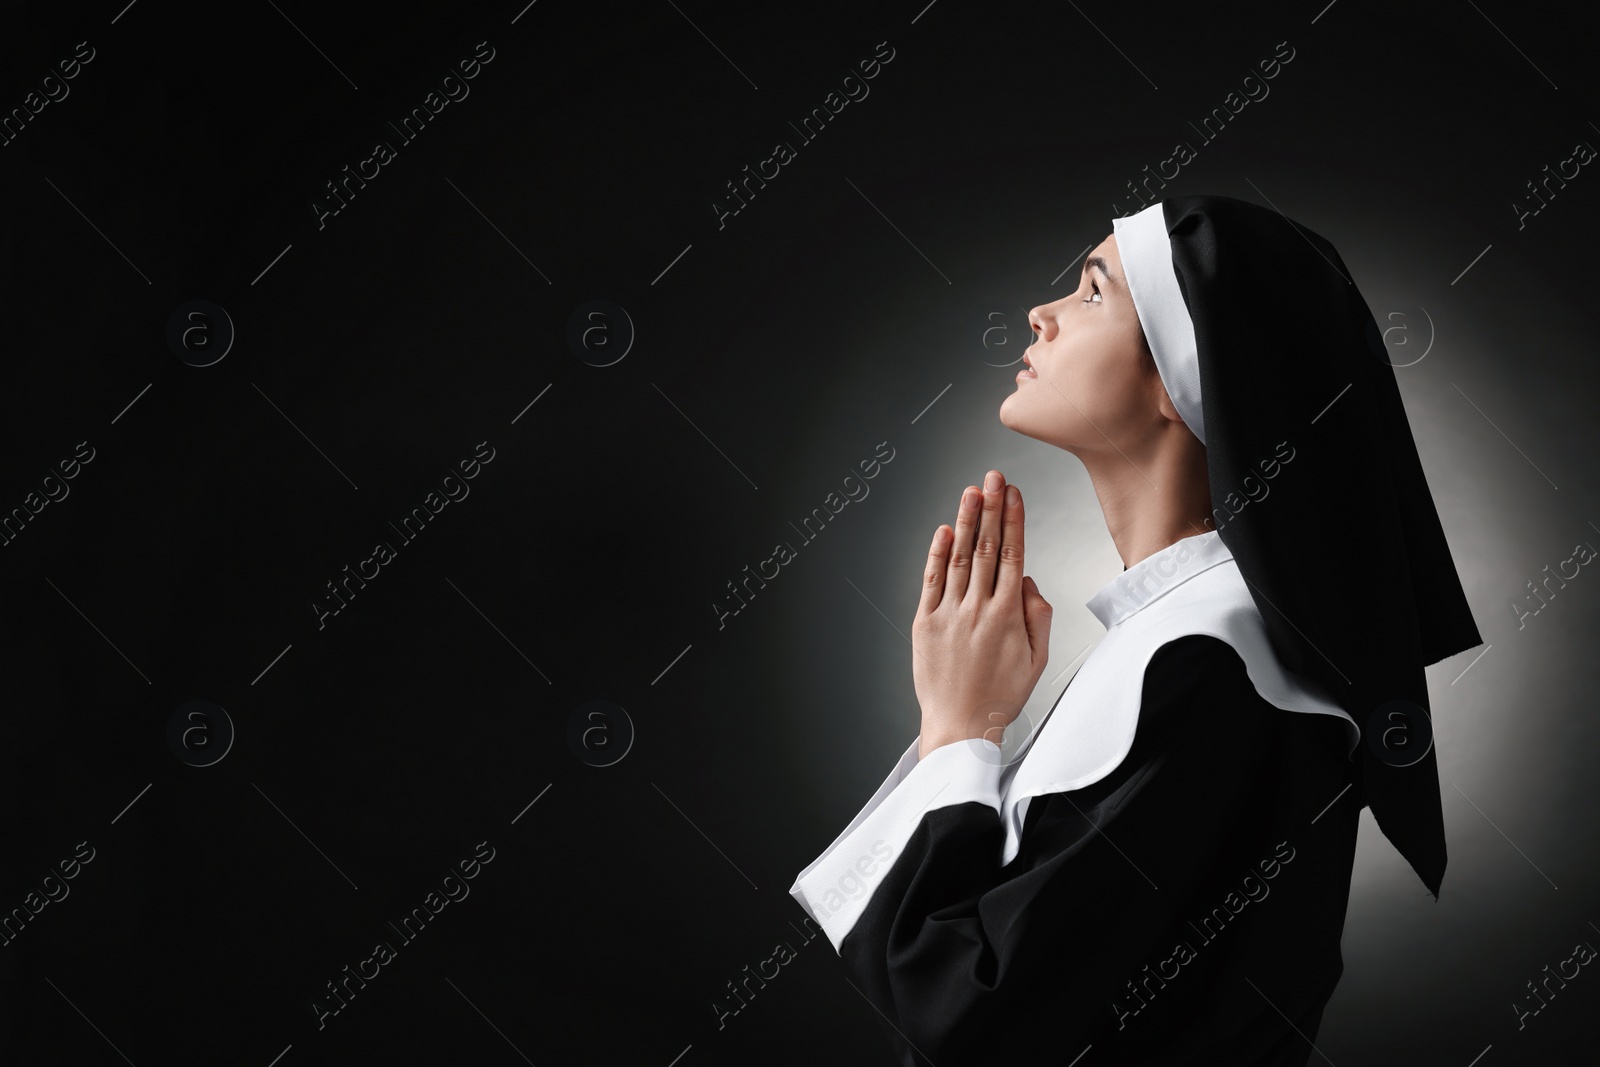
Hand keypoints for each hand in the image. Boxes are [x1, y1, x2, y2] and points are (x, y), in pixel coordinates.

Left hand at [912, 469, 1052, 759]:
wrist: (960, 727)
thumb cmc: (1000, 696)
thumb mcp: (1038, 660)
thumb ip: (1039, 616)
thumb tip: (1029, 581)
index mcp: (1007, 616)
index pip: (1014, 555)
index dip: (1014, 520)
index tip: (1014, 493)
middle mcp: (977, 609)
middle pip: (988, 548)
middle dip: (991, 507)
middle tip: (994, 477)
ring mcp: (949, 614)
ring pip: (960, 558)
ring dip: (966, 522)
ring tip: (971, 492)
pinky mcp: (925, 624)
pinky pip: (931, 581)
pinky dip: (938, 554)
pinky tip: (944, 531)